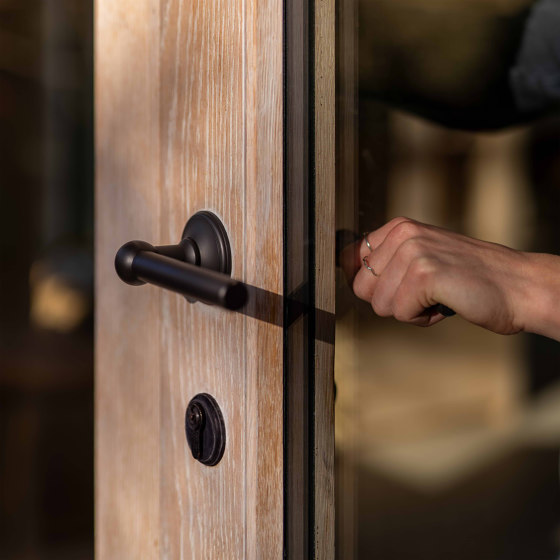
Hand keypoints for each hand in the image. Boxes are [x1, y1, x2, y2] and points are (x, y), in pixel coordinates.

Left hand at [351, 217, 559, 338]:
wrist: (519, 288)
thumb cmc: (469, 280)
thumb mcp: (422, 259)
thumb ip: (387, 263)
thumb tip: (349, 276)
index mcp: (398, 227)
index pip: (350, 259)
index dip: (371, 283)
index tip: (397, 286)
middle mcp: (403, 233)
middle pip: (362, 288)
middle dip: (391, 301)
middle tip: (425, 293)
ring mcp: (413, 251)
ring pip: (380, 305)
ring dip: (410, 311)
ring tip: (439, 296)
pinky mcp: (425, 273)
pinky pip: (401, 313)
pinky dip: (423, 318)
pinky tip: (447, 303)